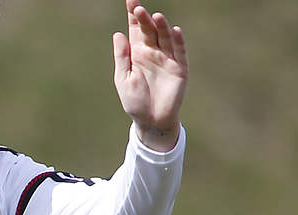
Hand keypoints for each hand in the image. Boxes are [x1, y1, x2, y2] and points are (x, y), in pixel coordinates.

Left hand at [113, 0, 186, 150]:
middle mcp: (153, 52)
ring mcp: (167, 59)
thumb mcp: (123, 78)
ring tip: (155, 16)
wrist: (151, 121)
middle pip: (149, 31)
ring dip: (161, 27)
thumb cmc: (135, 101)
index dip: (133, 15)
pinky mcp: (179, 68)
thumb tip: (117, 34)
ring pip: (165, 38)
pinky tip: (174, 30)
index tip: (130, 0)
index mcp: (137, 53)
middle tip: (138, 8)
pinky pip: (179, 52)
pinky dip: (177, 41)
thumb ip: (122, 57)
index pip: (135, 30)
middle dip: (144, 19)